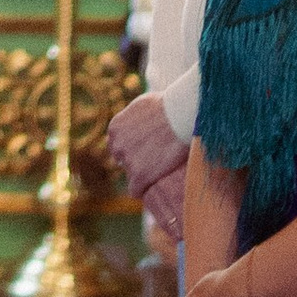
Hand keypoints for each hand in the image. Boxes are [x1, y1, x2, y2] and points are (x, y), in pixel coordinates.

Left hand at [104, 91, 190, 226]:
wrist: (180, 115)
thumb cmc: (168, 106)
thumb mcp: (142, 105)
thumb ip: (134, 118)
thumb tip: (137, 121)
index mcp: (115, 127)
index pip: (117, 145)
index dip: (131, 148)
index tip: (144, 151)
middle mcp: (117, 145)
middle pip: (122, 160)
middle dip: (135, 161)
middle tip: (154, 161)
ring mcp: (127, 161)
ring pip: (131, 175)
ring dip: (143, 174)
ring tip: (159, 173)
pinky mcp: (139, 176)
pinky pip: (135, 190)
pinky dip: (143, 190)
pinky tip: (152, 188)